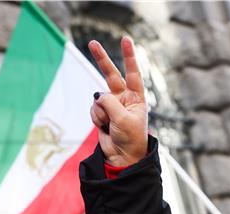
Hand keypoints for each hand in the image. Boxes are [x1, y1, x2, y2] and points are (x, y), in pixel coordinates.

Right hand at [88, 37, 147, 166]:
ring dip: (101, 112)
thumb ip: (110, 103)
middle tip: (92, 43)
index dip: (129, 56)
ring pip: (98, 99)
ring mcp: (111, 105)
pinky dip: (96, 118)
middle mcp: (124, 98)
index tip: (126, 40)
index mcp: (137, 98)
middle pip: (111, 75)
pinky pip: (93, 109)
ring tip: (110, 125)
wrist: (122, 156)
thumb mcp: (123, 119)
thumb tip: (97, 96)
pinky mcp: (101, 114)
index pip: (133, 73)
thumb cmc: (130, 138)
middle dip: (102, 59)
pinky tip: (104, 127)